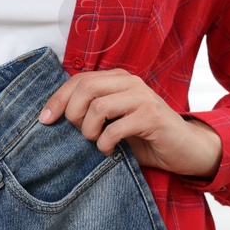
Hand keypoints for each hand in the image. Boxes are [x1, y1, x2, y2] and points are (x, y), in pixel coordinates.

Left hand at [38, 69, 222, 180]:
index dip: (57, 99)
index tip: (45, 120)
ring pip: (98, 107)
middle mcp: (130, 83)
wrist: (185, 148)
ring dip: (89, 130)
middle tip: (80, 133)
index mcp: (118, 79)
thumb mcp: (115, 119)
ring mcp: (142, 98)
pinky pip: (115, 128)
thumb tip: (54, 117)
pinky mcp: (151, 117)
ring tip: (96, 141)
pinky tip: (108, 150)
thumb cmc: (145, 135)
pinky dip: (105, 143)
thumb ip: (92, 112)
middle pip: (85, 88)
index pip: (79, 80)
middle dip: (72, 114)